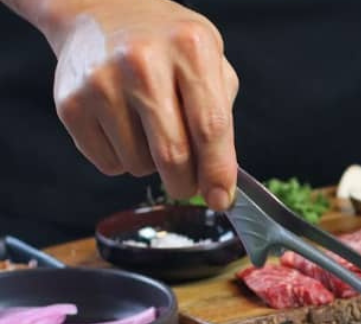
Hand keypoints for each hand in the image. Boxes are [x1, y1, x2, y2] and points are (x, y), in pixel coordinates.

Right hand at [34, 0, 239, 208]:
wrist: (101, 11)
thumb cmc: (167, 45)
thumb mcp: (210, 62)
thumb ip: (221, 117)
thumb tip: (220, 180)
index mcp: (190, 49)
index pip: (210, 126)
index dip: (217, 172)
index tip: (221, 200)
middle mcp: (143, 63)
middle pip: (172, 154)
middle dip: (185, 183)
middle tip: (188, 184)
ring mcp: (102, 82)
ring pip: (139, 165)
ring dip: (151, 166)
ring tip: (149, 130)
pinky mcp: (70, 103)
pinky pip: (108, 164)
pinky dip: (122, 160)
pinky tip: (123, 127)